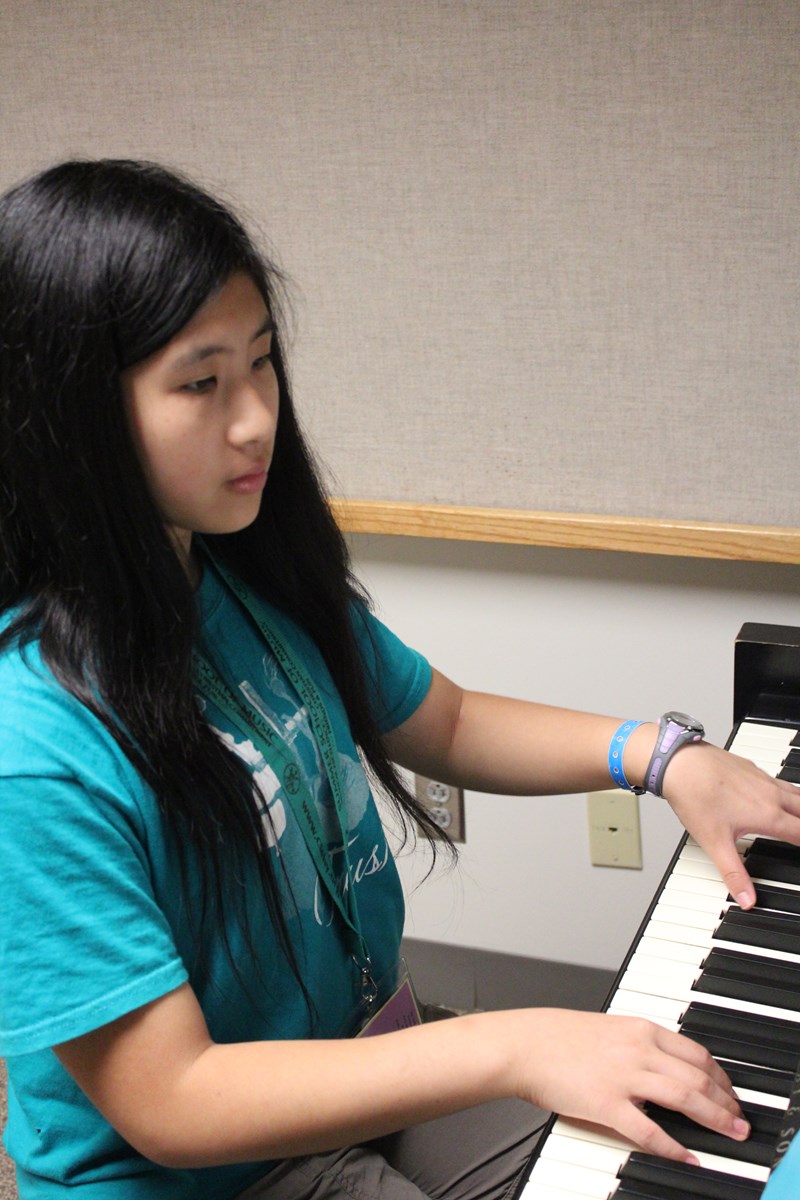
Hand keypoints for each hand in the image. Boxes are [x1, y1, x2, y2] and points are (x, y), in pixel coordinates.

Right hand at [506, 1008, 748, 1162]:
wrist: (523, 1044)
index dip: (721, 1077)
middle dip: (727, 1102)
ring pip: (684, 1098)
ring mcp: (623, 1076)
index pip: (696, 1053)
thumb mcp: (607, 1030)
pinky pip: (649, 1130)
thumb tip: (665, 1067)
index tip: (730, 1093)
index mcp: (639, 1028)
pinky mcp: (606, 1104)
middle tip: (740, 1120)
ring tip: (730, 1135)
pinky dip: (674, 1147)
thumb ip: (638, 1045)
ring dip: (714, 1119)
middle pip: (698, 1076)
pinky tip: (687, 1157)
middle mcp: (637, 1049)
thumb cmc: (557, 1038)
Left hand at [660, 741, 799, 908]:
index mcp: (768, 815)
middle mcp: (770, 794)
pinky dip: (787, 791)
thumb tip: (747, 898)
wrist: (678, 762)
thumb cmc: (695, 796)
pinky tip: (776, 794)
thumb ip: (734, 873)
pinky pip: (778, 780)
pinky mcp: (750, 767)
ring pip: (795, 792)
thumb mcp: (715, 843)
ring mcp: (761, 778)